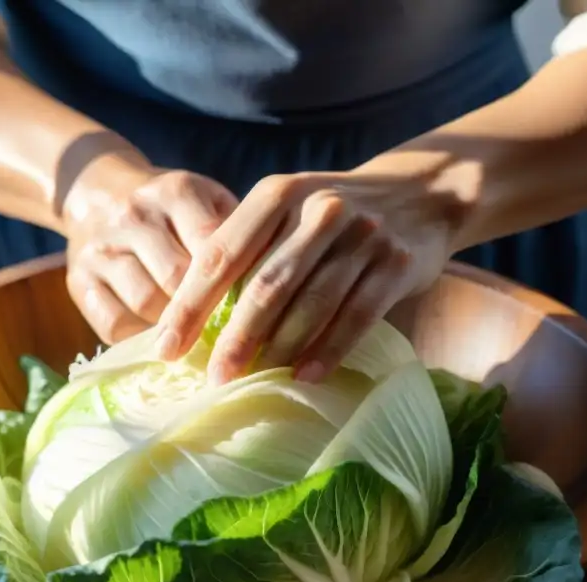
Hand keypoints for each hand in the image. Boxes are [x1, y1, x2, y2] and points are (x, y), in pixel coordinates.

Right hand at [63, 155, 237, 343]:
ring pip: (146, 303)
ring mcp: (100, 248)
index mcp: (175, 191)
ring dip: (174, 327)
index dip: (234, 283)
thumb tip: (273, 287)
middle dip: (205, 310)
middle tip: (227, 334)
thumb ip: (239, 235)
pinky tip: (157, 337)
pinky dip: (139, 338)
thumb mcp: (208, 202)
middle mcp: (133, 215)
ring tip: (194, 336)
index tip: (254, 312)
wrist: (97, 191)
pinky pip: (113, 323)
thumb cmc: (173, 209)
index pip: (211, 245)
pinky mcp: (77, 280)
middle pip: (178, 278)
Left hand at [154, 168, 460, 383]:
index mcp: (277, 194)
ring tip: (255, 380)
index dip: (190, 304)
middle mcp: (319, 209)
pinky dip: (329, 350)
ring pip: (311, 304)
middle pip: (265, 285)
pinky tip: (305, 376)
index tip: (166, 347)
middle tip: (214, 377)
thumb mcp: (285, 211)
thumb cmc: (329, 216)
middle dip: (234, 338)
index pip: (221, 254)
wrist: (420, 194)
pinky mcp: (396, 264)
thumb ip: (246, 249)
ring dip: (279, 349)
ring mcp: (362, 236)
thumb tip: (192, 320)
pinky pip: (357, 317)